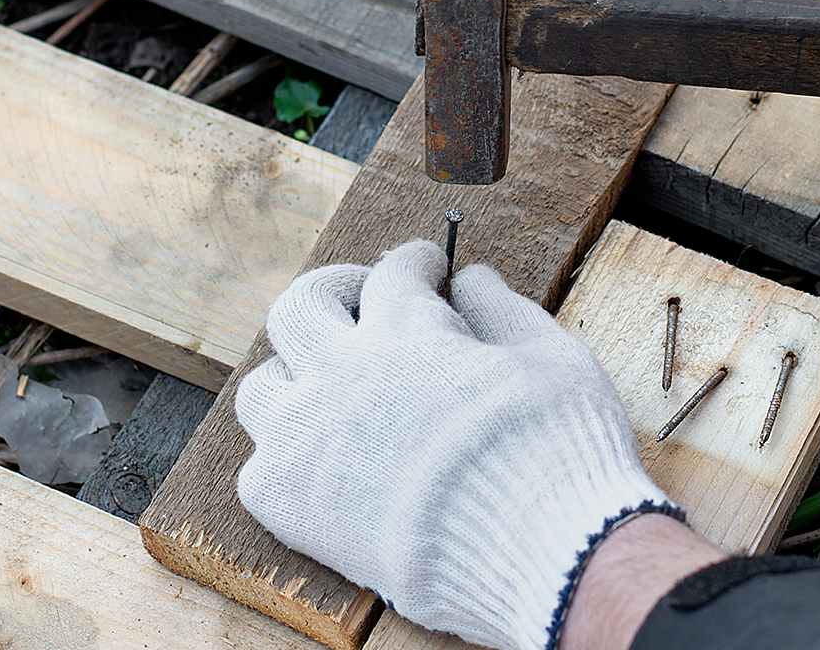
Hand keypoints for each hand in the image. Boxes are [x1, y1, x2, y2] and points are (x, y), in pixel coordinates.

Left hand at [234, 240, 676, 649]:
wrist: (540, 555)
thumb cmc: (557, 452)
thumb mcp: (554, 357)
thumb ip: (503, 309)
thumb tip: (470, 281)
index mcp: (406, 328)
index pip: (392, 271)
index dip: (415, 265)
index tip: (428, 272)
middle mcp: (343, 372)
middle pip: (300, 307)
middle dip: (335, 295)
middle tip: (364, 306)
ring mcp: (308, 439)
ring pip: (262, 388)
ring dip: (296, 381)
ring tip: (332, 393)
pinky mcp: (292, 505)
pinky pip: (262, 467)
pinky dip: (291, 462)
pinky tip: (330, 467)